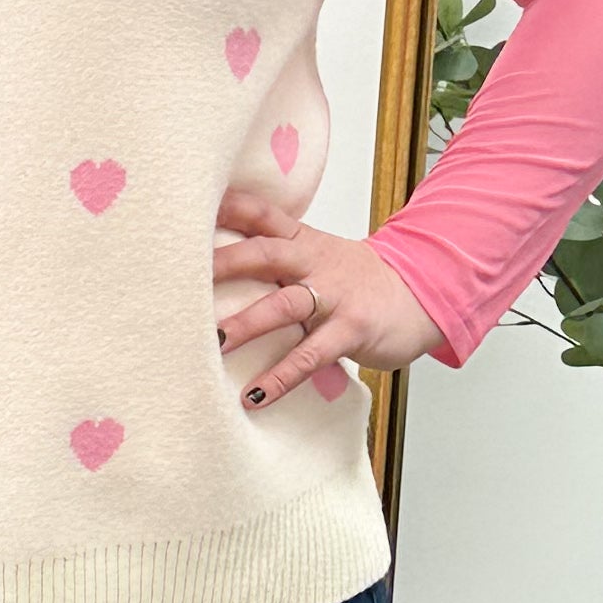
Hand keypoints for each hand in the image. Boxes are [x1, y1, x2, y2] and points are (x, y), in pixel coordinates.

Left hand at [211, 188, 445, 411]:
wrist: (423, 294)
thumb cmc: (359, 281)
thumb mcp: (319, 257)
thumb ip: (278, 257)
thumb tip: (214, 266)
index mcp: (304, 241)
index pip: (262, 216)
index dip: (228, 208)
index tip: (190, 207)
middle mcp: (315, 262)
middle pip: (264, 254)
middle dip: (223, 265)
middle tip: (179, 279)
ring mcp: (335, 296)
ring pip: (283, 306)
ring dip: (246, 325)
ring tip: (211, 343)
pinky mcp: (352, 330)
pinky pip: (311, 355)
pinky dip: (281, 377)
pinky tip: (255, 395)